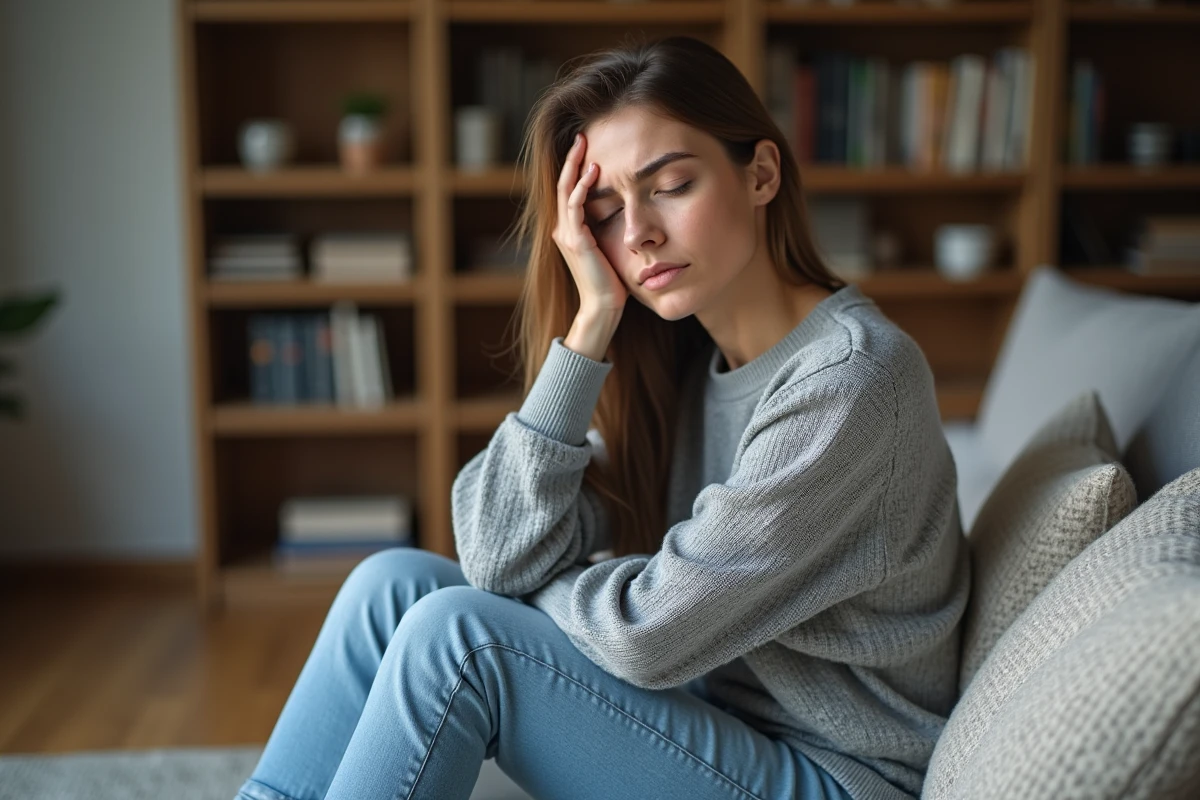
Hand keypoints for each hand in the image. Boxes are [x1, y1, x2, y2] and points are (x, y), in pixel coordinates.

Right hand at [552, 133, 627, 315]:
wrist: (603, 306)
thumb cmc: (610, 281)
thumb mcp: (607, 248)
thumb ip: (605, 229)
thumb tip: (621, 208)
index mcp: (569, 230)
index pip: (568, 190)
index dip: (574, 167)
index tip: (586, 146)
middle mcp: (563, 230)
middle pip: (562, 184)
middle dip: (571, 158)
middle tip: (581, 135)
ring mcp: (567, 234)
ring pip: (565, 190)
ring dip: (575, 166)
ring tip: (585, 145)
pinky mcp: (576, 241)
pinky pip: (575, 206)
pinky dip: (582, 187)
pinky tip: (594, 172)